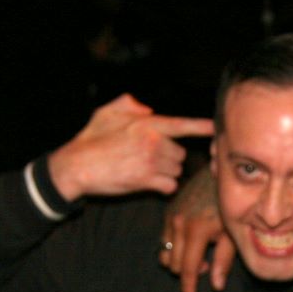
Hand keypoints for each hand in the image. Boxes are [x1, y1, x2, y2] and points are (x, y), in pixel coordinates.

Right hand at [48, 93, 213, 201]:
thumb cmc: (90, 140)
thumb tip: (147, 108)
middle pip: (180, 154)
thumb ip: (129, 104)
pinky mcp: (147, 180)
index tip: (217, 128)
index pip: (182, 124)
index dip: (202, 127)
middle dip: (170, 158)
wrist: (76, 167)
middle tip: (150, 160)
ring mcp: (151, 161)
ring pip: (176, 170)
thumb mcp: (106, 112)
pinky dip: (163, 187)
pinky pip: (170, 185)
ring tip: (145, 170)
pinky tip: (149, 183)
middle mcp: (152, 141)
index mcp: (146, 124)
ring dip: (166, 173)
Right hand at [159, 163, 235, 291]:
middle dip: (189, 272)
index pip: (189, 268)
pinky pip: (164, 239)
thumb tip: (216, 286)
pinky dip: (176, 247)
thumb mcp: (233, 233)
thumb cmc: (231, 204)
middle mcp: (178, 223)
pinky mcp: (168, 211)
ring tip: (202, 254)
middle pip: (175, 264)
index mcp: (197, 230)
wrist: (218, 173)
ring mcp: (170, 217)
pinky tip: (193, 242)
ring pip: (166, 253)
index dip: (189, 287)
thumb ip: (224, 260)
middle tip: (209, 265)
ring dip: (181, 261)